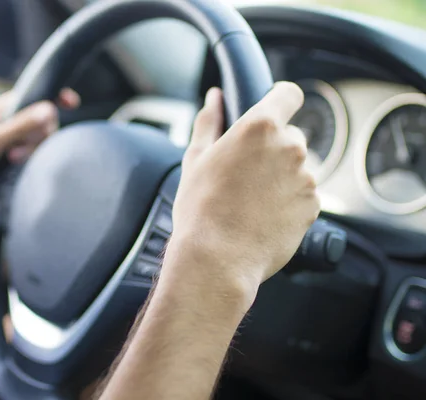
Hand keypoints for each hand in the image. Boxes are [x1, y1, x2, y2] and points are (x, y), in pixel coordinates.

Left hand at [0, 88, 79, 222]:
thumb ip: (22, 125)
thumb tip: (50, 109)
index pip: (32, 95)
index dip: (51, 97)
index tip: (71, 102)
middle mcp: (5, 126)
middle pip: (41, 122)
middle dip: (39, 134)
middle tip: (19, 149)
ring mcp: (9, 147)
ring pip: (39, 143)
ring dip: (32, 151)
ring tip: (12, 161)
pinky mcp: (11, 167)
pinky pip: (33, 161)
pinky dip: (30, 165)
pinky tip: (16, 170)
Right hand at [169, 82, 319, 291]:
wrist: (217, 258)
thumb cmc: (201, 208)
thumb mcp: (196, 159)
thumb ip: (209, 122)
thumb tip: (215, 98)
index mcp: (259, 127)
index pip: (288, 94)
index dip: (281, 100)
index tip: (271, 113)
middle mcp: (290, 147)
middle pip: (290, 136)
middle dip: (273, 149)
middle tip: (246, 174)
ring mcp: (306, 177)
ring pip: (297, 168)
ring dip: (281, 177)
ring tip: (252, 202)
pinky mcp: (314, 206)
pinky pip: (303, 195)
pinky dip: (289, 202)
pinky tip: (264, 217)